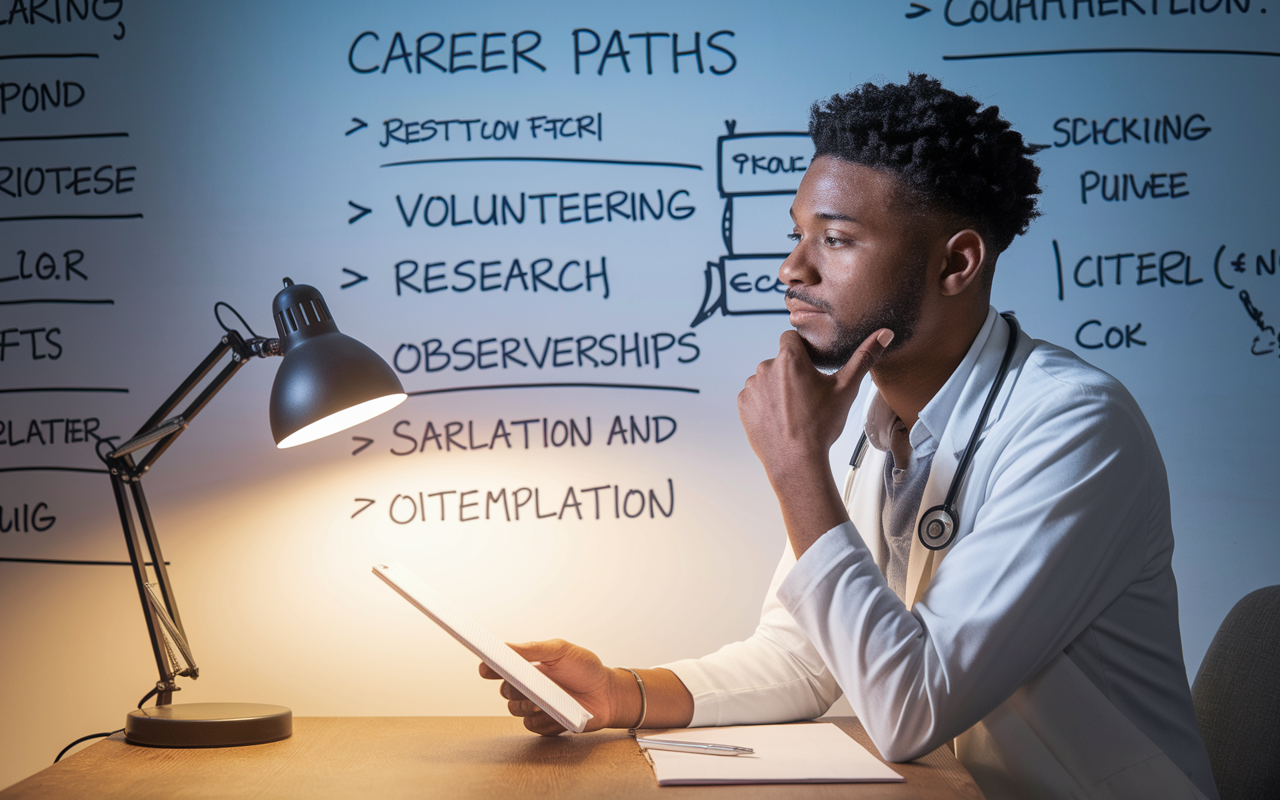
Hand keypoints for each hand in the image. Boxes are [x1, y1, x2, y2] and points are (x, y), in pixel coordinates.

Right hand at [479, 639, 630, 735]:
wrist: (608, 694)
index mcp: (530, 666)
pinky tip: (554, 714)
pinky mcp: (544, 724)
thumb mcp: (561, 651)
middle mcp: (529, 686)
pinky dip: (539, 720)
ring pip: (514, 709)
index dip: (490, 667)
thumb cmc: (586, 668)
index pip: (502, 666)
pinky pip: (531, 725)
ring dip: (524, 705)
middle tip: (524, 685)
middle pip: (505, 689)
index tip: (485, 668)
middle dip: (511, 687)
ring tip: (541, 701)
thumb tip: (505, 647)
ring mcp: (535, 706)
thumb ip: (534, 649)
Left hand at [738, 327, 892, 553]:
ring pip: (767, 379)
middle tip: (807, 395)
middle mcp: (765, 368)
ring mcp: (752, 387)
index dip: (803, 349)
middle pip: (780, 361)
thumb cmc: (821, 426)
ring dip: (777, 388)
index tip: (811, 365)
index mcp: (790, 358)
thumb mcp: (846, 389)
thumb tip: (884, 334)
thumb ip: (864, 357)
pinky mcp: (743, 405)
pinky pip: (755, 397)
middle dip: (791, 372)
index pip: (791, 337)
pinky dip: (765, 404)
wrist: (796, 461)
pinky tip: (780, 418)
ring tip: (794, 410)